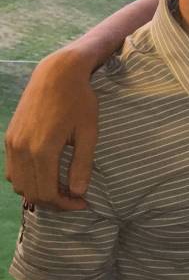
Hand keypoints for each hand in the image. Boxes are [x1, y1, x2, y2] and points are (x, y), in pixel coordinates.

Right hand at [4, 50, 97, 209]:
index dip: (65, 205)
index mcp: (42, 150)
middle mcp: (22, 149)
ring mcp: (12, 143)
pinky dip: (27, 179)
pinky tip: (46, 174)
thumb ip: (82, 164)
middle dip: (53, 202)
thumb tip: (78, 192)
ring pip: (18, 184)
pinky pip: (12, 170)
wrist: (57, 74)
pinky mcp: (10, 137)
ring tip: (62, 188)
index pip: (47, 193)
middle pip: (31, 192)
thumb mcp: (88, 132)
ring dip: (38, 192)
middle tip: (74, 199)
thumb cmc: (79, 100)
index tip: (82, 203)